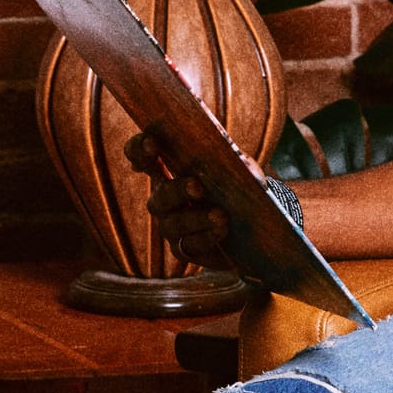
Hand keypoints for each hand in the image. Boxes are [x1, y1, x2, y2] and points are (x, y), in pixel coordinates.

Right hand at [125, 127, 229, 266]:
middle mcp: (164, 199)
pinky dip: (206, 236)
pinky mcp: (183, 249)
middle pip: (159, 195)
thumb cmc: (239, 189)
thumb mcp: (238, 167)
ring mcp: (171, 226)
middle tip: (198, 186)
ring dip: (196, 218)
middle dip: (177, 190)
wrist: (253, 229)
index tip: (152, 143)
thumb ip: (228, 156)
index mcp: (169, 171)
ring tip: (221, 215)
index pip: (143, 159)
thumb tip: (222, 150)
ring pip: (172, 223)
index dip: (139, 150)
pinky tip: (222, 230)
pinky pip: (189, 245)